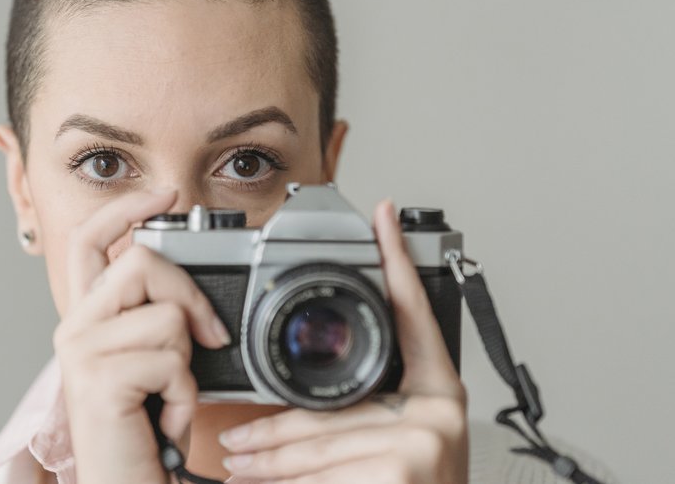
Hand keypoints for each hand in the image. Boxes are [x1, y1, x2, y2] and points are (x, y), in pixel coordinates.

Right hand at [53, 190, 230, 483]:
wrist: (127, 483)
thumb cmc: (145, 429)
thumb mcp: (155, 361)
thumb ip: (159, 317)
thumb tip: (190, 292)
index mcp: (87, 317)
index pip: (89, 241)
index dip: (125, 209)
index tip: (165, 194)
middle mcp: (75, 328)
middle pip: (141, 263)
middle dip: (188, 296)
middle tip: (206, 338)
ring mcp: (81, 352)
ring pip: (165, 315)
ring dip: (186, 362)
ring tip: (169, 394)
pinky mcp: (99, 380)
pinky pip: (171, 359)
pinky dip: (185, 394)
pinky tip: (167, 417)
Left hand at [217, 200, 468, 483]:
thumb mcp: (391, 455)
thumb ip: (360, 423)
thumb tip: (287, 417)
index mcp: (439, 396)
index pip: (415, 317)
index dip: (398, 264)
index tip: (385, 217)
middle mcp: (440, 412)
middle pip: (333, 404)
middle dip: (275, 430)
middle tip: (234, 438)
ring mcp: (425, 440)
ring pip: (319, 441)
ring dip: (268, 459)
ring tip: (235, 465)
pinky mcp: (404, 465)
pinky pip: (324, 469)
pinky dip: (287, 481)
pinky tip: (259, 481)